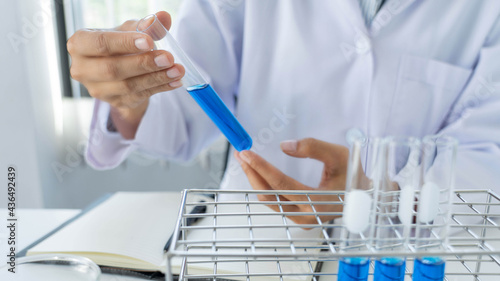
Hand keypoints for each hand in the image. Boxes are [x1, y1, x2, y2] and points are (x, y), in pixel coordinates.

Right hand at [67, 11, 184, 138]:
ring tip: (177, 70)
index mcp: (80, 44)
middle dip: (143, 63)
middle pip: (113, 69)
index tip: (150, 41)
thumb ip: (145, 25)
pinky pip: (139, 96)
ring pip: (128, 86)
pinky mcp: (114, 102)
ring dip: (156, 78)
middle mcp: (82, 69)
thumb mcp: (130, 31)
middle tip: (168, 58)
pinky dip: (160, 88)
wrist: (120, 69)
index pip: (101, 43)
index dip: (125, 43)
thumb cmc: (120, 45)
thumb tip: (162, 18)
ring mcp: (97, 90)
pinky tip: (175, 80)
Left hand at [234, 138, 349, 224]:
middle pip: (270, 194)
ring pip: (270, 200)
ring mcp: (301, 220)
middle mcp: (307, 216)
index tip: (246, 154)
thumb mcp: (339, 155)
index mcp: (318, 202)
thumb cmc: (354, 176)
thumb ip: (313, 148)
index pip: (281, 183)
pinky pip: (276, 202)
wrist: (364, 197)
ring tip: (246, 161)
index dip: (261, 167)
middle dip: (253, 173)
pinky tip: (257, 173)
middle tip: (241, 154)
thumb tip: (284, 146)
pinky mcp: (299, 218)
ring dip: (256, 180)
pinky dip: (264, 186)